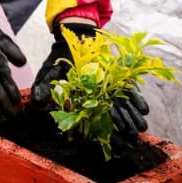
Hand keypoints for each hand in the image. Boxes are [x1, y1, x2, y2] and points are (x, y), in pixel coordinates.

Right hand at [32, 23, 149, 137]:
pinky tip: (144, 109)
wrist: (75, 39)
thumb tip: (37, 101)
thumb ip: (43, 87)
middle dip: (121, 127)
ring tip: (142, 128)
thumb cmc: (61, 59)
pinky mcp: (117, 79)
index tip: (110, 143)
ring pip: (121, 107)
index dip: (99, 131)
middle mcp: (95, 99)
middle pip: (110, 116)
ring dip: (132, 117)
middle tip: (132, 138)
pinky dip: (136, 100)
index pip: (91, 121)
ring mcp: (107, 89)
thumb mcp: (49, 72)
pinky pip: (128, 91)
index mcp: (80, 103)